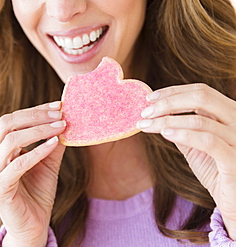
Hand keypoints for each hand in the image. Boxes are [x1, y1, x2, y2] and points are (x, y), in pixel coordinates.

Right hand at [0, 102, 65, 246]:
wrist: (33, 226)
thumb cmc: (38, 194)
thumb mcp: (48, 163)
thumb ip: (52, 143)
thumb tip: (64, 120)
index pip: (12, 120)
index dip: (35, 110)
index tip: (58, 105)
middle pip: (6, 124)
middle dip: (35, 115)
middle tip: (59, 114)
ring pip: (10, 140)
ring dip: (38, 130)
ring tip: (61, 126)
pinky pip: (18, 164)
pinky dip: (37, 151)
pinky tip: (54, 143)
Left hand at [137, 83, 235, 239]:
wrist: (234, 200)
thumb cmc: (216, 170)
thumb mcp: (195, 145)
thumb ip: (181, 128)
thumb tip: (155, 114)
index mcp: (228, 113)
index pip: (201, 91)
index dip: (173, 91)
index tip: (149, 98)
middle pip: (201, 98)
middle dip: (168, 102)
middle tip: (145, 112)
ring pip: (199, 120)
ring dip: (166, 121)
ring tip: (145, 125)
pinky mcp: (234, 159)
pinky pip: (208, 141)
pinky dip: (184, 134)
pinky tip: (165, 134)